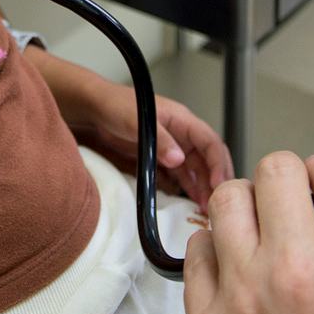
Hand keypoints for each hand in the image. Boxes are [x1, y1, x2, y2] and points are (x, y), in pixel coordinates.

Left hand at [75, 82, 233, 209]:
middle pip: (208, 158)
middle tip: (217, 201)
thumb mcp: (136, 121)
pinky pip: (180, 174)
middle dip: (215, 179)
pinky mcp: (160, 157)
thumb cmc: (115, 106)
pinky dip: (187, 187)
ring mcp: (172, 146)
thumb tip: (179, 160)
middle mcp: (181, 134)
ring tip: (206, 207)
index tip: (219, 183)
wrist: (93, 109)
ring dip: (202, 187)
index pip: (210, 141)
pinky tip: (191, 200)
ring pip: (196, 169)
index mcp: (182, 120)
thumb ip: (159, 140)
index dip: (218, 163)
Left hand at [184, 153, 313, 313]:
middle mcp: (302, 270)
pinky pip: (197, 254)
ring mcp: (245, 297)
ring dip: (244, 209)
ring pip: (227, 200)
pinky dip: (214, 253)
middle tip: (289, 213)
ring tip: (257, 239)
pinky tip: (232, 276)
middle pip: (276, 171)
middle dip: (284, 187)